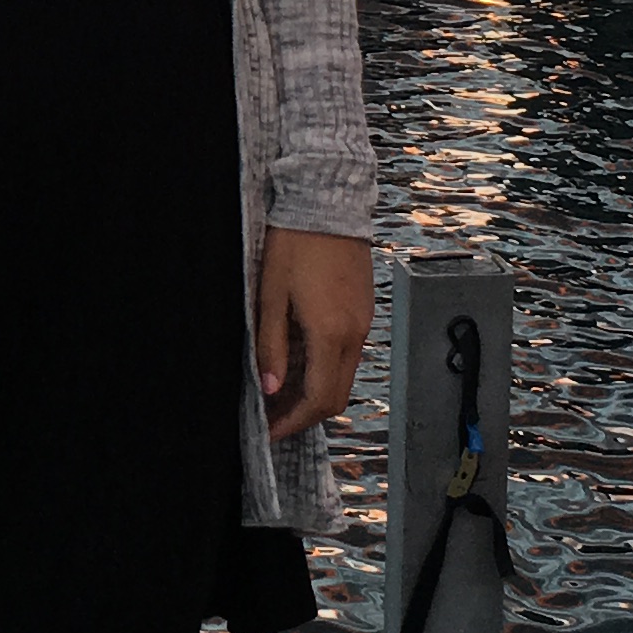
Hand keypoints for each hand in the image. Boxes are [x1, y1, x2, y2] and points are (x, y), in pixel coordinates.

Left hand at [256, 228, 372, 441]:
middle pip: (336, 396)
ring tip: (278, 392)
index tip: (269, 431)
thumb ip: (272, 346)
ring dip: (314, 391)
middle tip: (271, 418)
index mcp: (331, 333)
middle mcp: (355, 333)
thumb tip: (271, 388)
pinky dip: (324, 368)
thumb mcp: (270, 296)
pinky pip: (347, 353)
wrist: (326, 201)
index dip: (293, 422)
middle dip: (304, 414)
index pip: (319, 399)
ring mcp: (363, 322)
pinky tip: (297, 361)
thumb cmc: (293, 243)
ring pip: (343, 375)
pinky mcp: (363, 309)